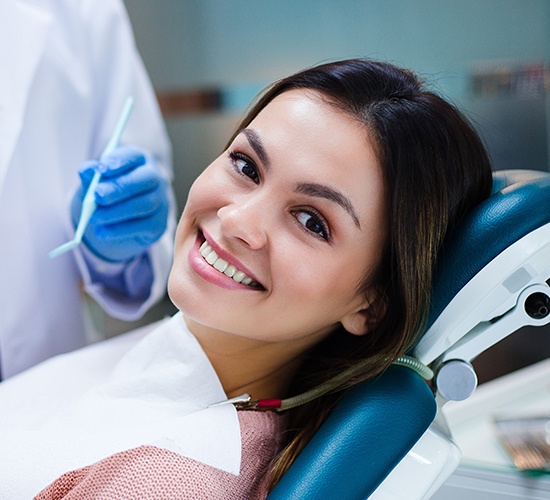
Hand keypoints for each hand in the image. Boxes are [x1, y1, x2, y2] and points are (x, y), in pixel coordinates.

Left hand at [71, 146, 169, 261]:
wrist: (124, 218)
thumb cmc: (111, 192)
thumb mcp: (98, 180)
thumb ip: (92, 175)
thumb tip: (85, 171)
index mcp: (141, 161)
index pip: (134, 156)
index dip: (118, 161)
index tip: (101, 169)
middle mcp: (156, 178)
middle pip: (145, 179)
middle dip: (120, 187)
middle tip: (98, 195)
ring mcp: (161, 202)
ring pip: (144, 204)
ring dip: (116, 212)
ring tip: (94, 217)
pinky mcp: (158, 224)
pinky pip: (142, 227)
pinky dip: (119, 230)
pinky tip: (102, 232)